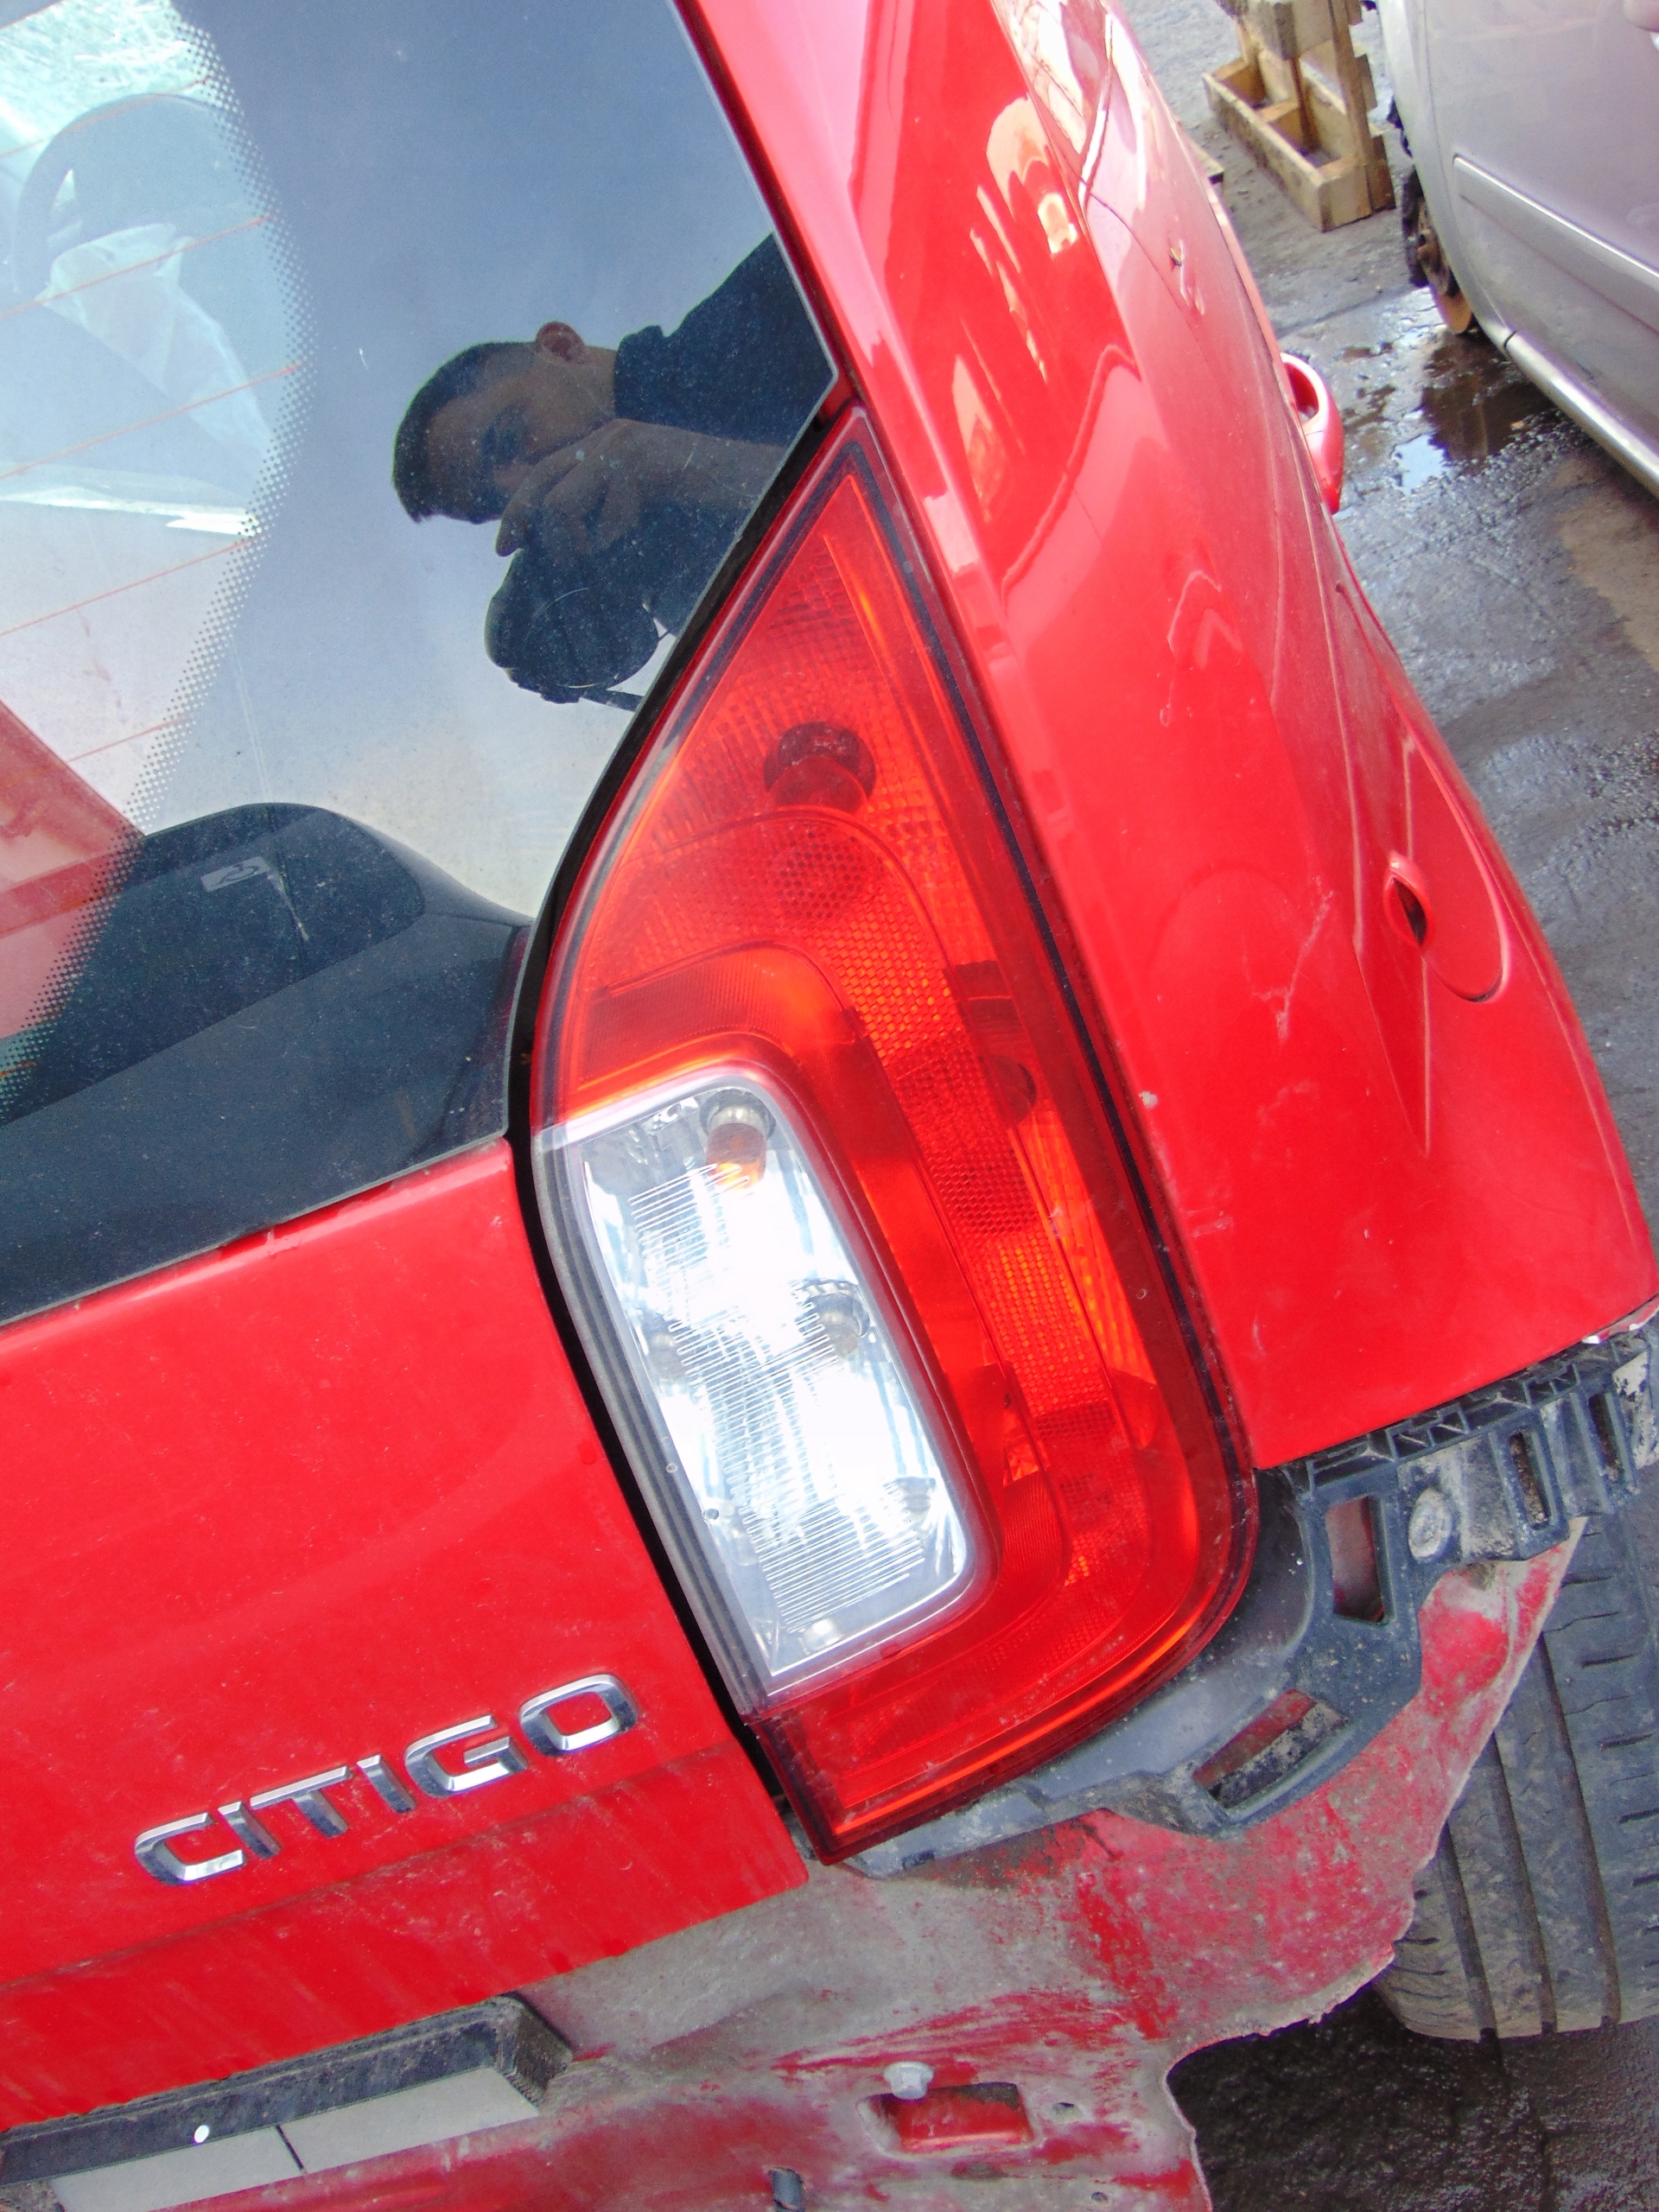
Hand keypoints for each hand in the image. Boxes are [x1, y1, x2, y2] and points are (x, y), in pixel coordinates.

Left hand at [494, 418, 780, 558]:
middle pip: (540, 480)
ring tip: (605, 551)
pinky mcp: (638, 455)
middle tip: (509, 550)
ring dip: (575, 543)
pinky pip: (599, 507)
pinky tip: (636, 529)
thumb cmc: (710, 514)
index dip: (518, 509)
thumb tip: (571, 561)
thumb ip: (610, 528)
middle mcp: (609, 438)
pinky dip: (611, 532)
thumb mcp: (645, 521)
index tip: (503, 545)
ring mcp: (624, 442)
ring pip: (561, 502)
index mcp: (609, 450)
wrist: (757, 488)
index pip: (545, 474)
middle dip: (521, 520)